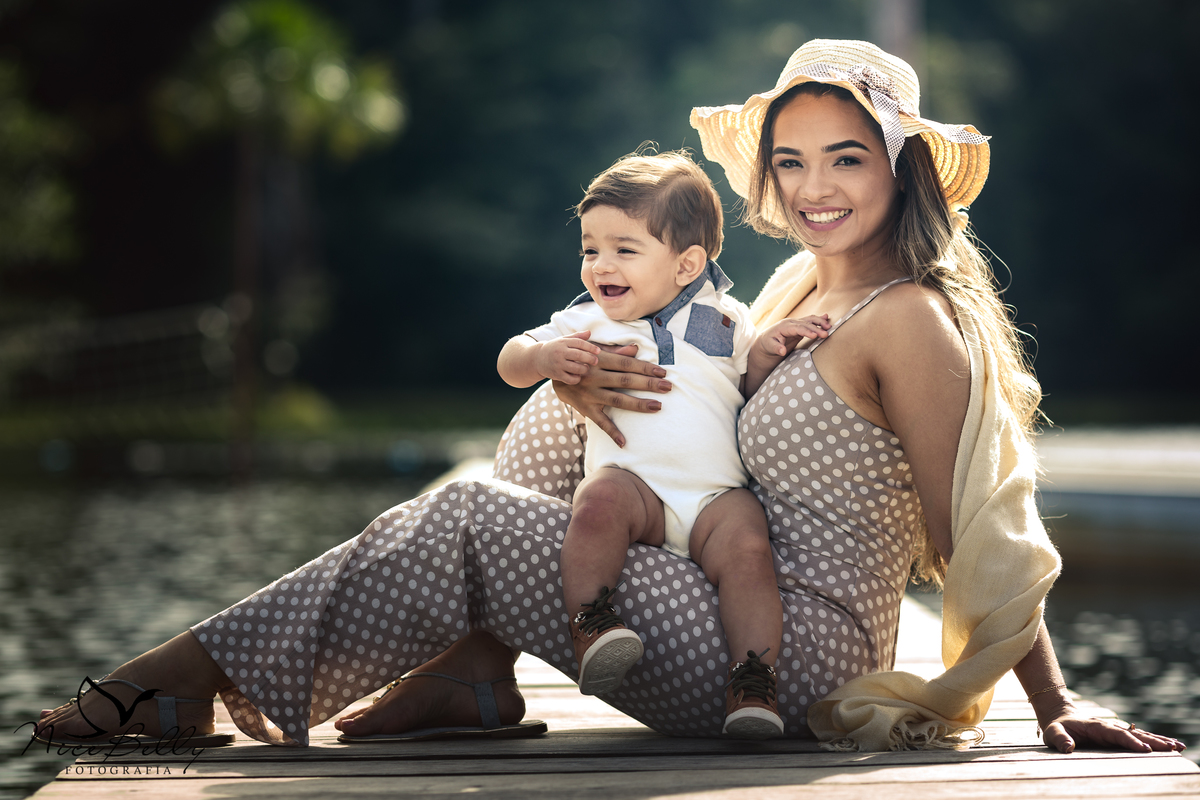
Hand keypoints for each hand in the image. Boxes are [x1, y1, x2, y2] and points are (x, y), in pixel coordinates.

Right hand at [534, 331, 601, 384]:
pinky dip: (576, 378)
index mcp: (563, 342)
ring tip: (585, 368)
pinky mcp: (556, 375)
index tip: (598, 351)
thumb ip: (577, 336)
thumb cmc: (554, 348)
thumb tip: (589, 332)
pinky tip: (577, 376)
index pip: (579, 343)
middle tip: (595, 361)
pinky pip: (570, 379)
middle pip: (579, 355)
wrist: (537, 358)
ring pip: (576, 368)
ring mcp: (557, 364)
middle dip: (589, 358)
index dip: (590, 347)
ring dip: (584, 369)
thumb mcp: (563, 340)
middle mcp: (560, 352)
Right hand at [552, 343, 671, 447]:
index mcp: (600, 360)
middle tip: (668, 387)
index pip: (626, 364)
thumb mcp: (594, 351)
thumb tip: (635, 349)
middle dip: (648, 384)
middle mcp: (595, 377)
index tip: (663, 372)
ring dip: (638, 404)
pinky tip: (623, 442)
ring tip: (657, 406)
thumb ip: (615, 351)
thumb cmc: (581, 359)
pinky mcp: (585, 408)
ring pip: (617, 399)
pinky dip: (611, 432)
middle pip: (625, 380)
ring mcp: (590, 394)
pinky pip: (600, 422)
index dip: (645, 368)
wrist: (555, 371)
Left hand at [754, 314, 830, 357]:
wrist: (766, 340)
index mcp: (784, 326)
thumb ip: (776, 348)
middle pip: (806, 324)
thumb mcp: (769, 347)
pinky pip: (810, 321)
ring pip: (809, 320)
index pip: (797, 328)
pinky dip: (818, 320)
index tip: (815, 335)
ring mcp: (796, 323)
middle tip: (827, 334)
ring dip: (820, 322)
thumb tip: (782, 351)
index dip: (807, 331)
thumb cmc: (768, 344)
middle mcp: (791, 322)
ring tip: (829, 326)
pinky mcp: (800, 326)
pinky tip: (826, 318)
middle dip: (817, 328)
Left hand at [1038, 701, 1185, 753]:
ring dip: (1159, 740)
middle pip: (1135, 734)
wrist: (1059, 715)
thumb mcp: (1053, 732)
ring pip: (1140, 735)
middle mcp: (1110, 727)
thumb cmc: (1056, 727)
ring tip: (1179, 746)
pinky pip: (1138, 738)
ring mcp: (1115, 730)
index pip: (1117, 734)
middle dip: (1154, 741)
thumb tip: (1068, 748)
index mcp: (1097, 727)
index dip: (1131, 742)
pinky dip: (1154, 741)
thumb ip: (1060, 739)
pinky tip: (1169, 745)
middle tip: (1173, 748)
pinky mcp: (1118, 735)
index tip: (1145, 749)